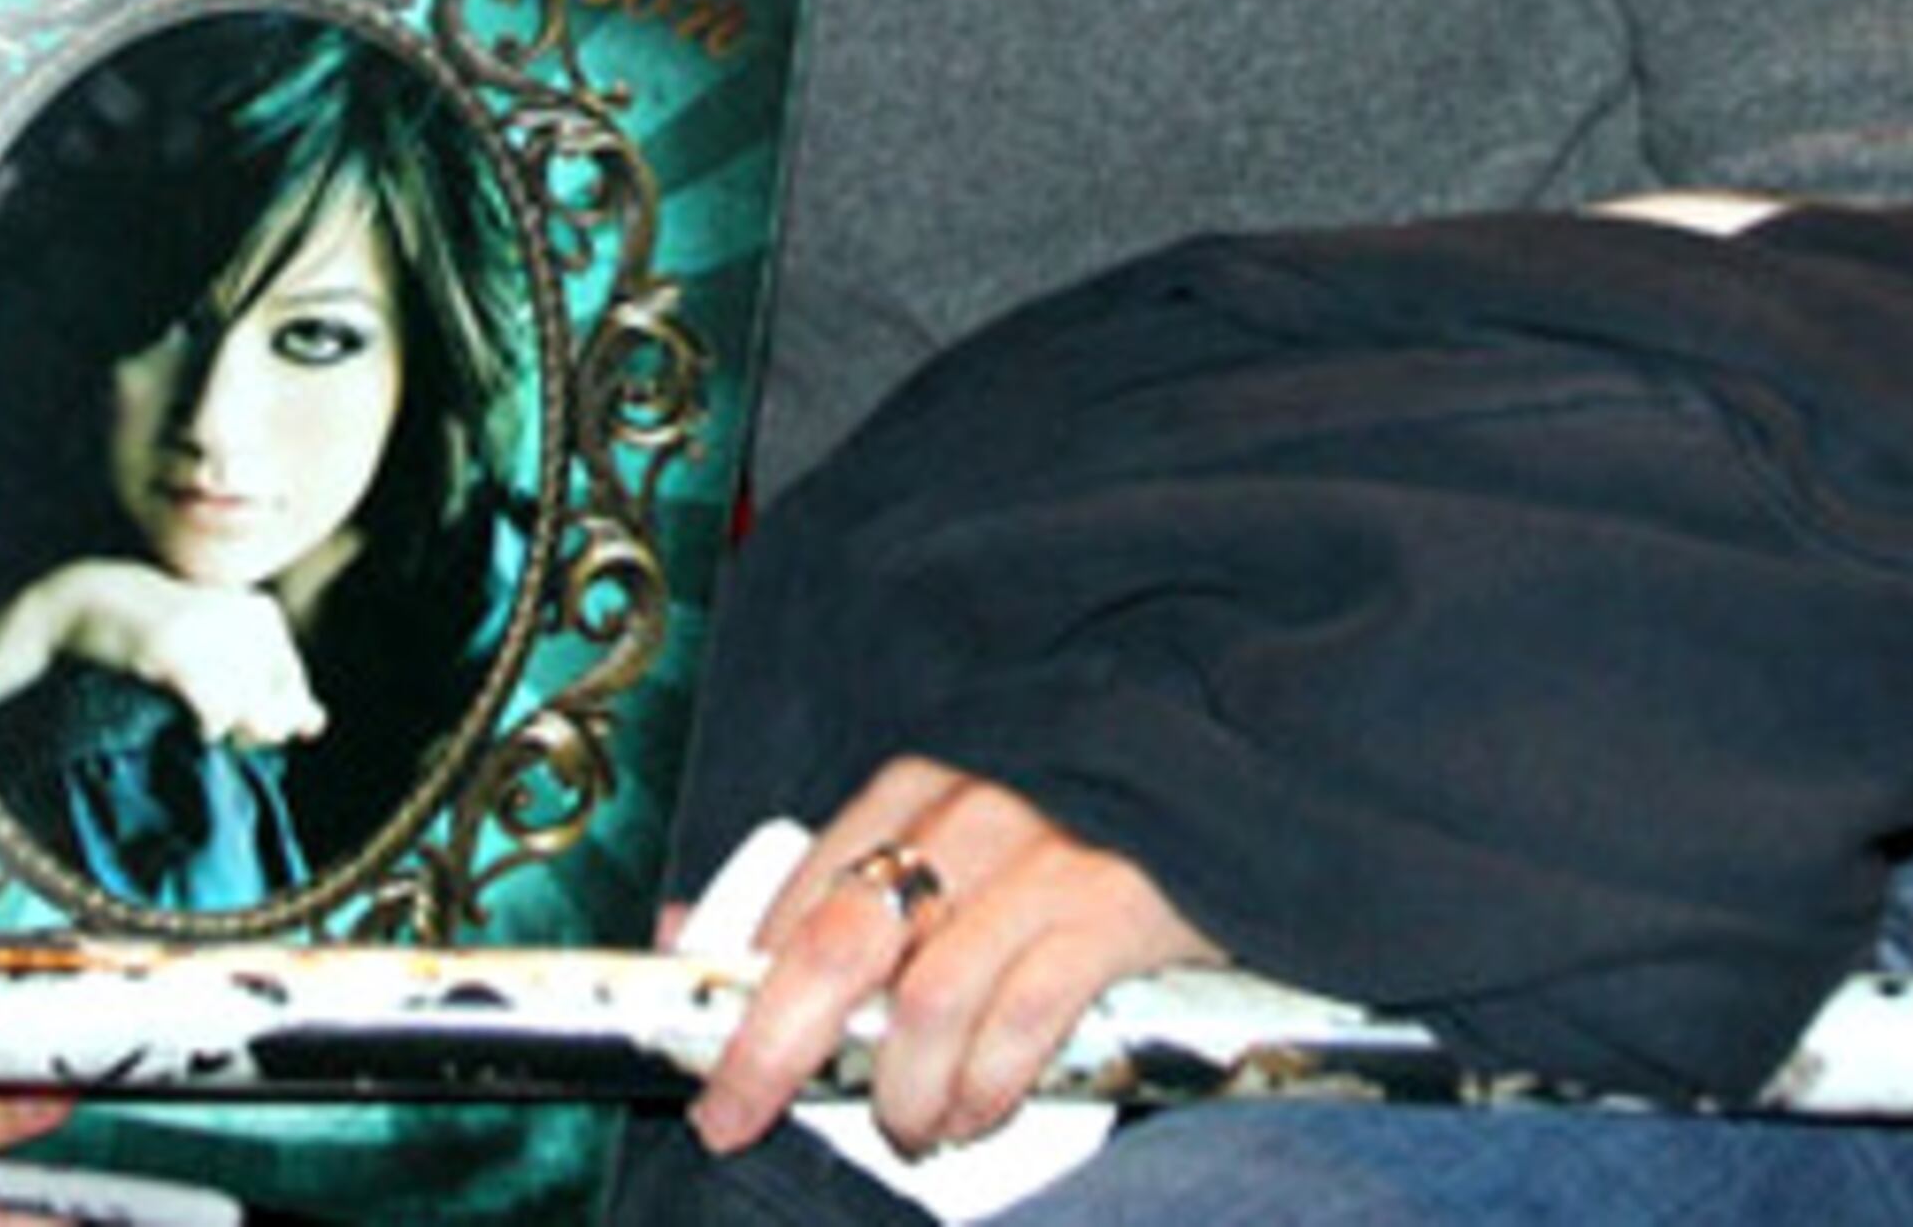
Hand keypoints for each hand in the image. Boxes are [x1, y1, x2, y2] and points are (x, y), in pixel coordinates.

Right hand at [0, 559, 322, 748]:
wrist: (89, 598)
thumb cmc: (158, 629)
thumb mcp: (219, 644)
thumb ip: (269, 682)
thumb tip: (315, 724)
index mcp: (262, 613)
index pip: (292, 686)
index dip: (272, 715)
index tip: (240, 719)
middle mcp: (244, 618)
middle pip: (277, 709)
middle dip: (253, 731)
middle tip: (214, 722)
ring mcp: (210, 634)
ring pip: (251, 715)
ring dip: (227, 732)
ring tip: (199, 718)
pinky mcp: (177, 652)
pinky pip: (216, 712)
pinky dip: (206, 726)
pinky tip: (187, 719)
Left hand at [689, 761, 1217, 1164]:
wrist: (1222, 784)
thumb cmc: (1065, 821)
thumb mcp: (943, 832)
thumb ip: (833, 881)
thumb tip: (689, 936)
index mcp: (911, 789)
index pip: (795, 896)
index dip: (737, 994)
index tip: (709, 1071)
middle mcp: (962, 816)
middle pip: (837, 947)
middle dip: (770, 1052)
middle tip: (735, 1119)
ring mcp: (1039, 861)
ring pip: (927, 1002)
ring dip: (902, 1094)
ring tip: (909, 1128)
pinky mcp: (1114, 910)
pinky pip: (1023, 1021)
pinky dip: (985, 1088)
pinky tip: (979, 1113)